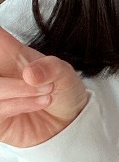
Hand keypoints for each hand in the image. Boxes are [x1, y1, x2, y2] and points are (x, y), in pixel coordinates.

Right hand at [0, 27, 88, 148]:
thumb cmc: (62, 90)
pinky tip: (42, 101)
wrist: (68, 121)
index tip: (2, 40)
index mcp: (10, 55)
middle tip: (33, 75)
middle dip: (12, 80)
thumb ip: (50, 67)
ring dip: (21, 90)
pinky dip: (20, 104)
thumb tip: (30, 72)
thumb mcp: (64, 73)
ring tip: (48, 91)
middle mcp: (1, 73)